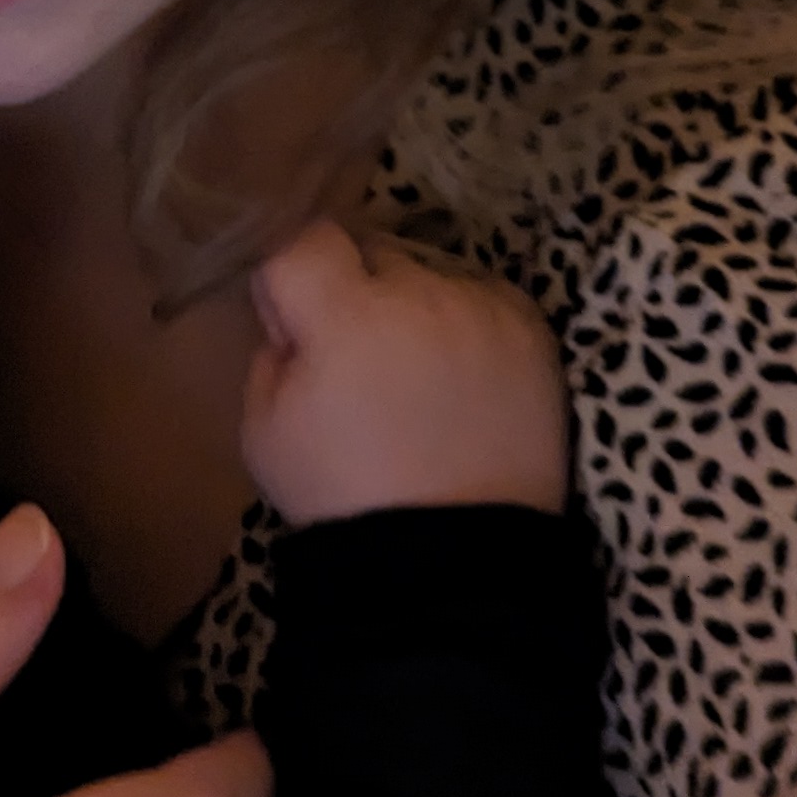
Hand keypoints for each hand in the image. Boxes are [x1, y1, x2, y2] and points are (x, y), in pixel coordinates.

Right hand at [241, 220, 567, 522]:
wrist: (454, 559)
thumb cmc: (344, 499)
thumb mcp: (264, 433)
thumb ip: (269, 354)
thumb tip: (292, 319)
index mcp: (346, 315)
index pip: (305, 237)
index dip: (292, 272)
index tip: (293, 315)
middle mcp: (420, 294)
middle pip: (372, 253)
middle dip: (356, 292)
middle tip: (358, 359)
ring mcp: (483, 309)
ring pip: (432, 276)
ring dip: (416, 309)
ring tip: (421, 379)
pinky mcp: (532, 332)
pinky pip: (486, 299)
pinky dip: (468, 324)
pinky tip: (463, 380)